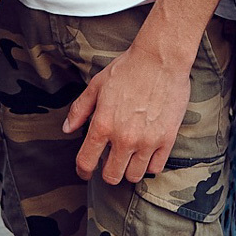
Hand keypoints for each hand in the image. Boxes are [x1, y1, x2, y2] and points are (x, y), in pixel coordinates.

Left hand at [62, 41, 190, 185]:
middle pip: (112, 176)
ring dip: (128, 170)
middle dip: (107, 172)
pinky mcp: (167, 139)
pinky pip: (156, 168)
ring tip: (128, 157)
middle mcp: (124, 138)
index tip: (85, 172)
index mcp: (103, 124)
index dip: (83, 171)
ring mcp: (147, 141)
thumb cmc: (128, 69)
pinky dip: (149, 165)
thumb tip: (67, 129)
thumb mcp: (96, 85)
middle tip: (109, 162)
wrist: (161, 59)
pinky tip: (146, 153)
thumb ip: (80, 109)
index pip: (86, 162)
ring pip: (134, 175)